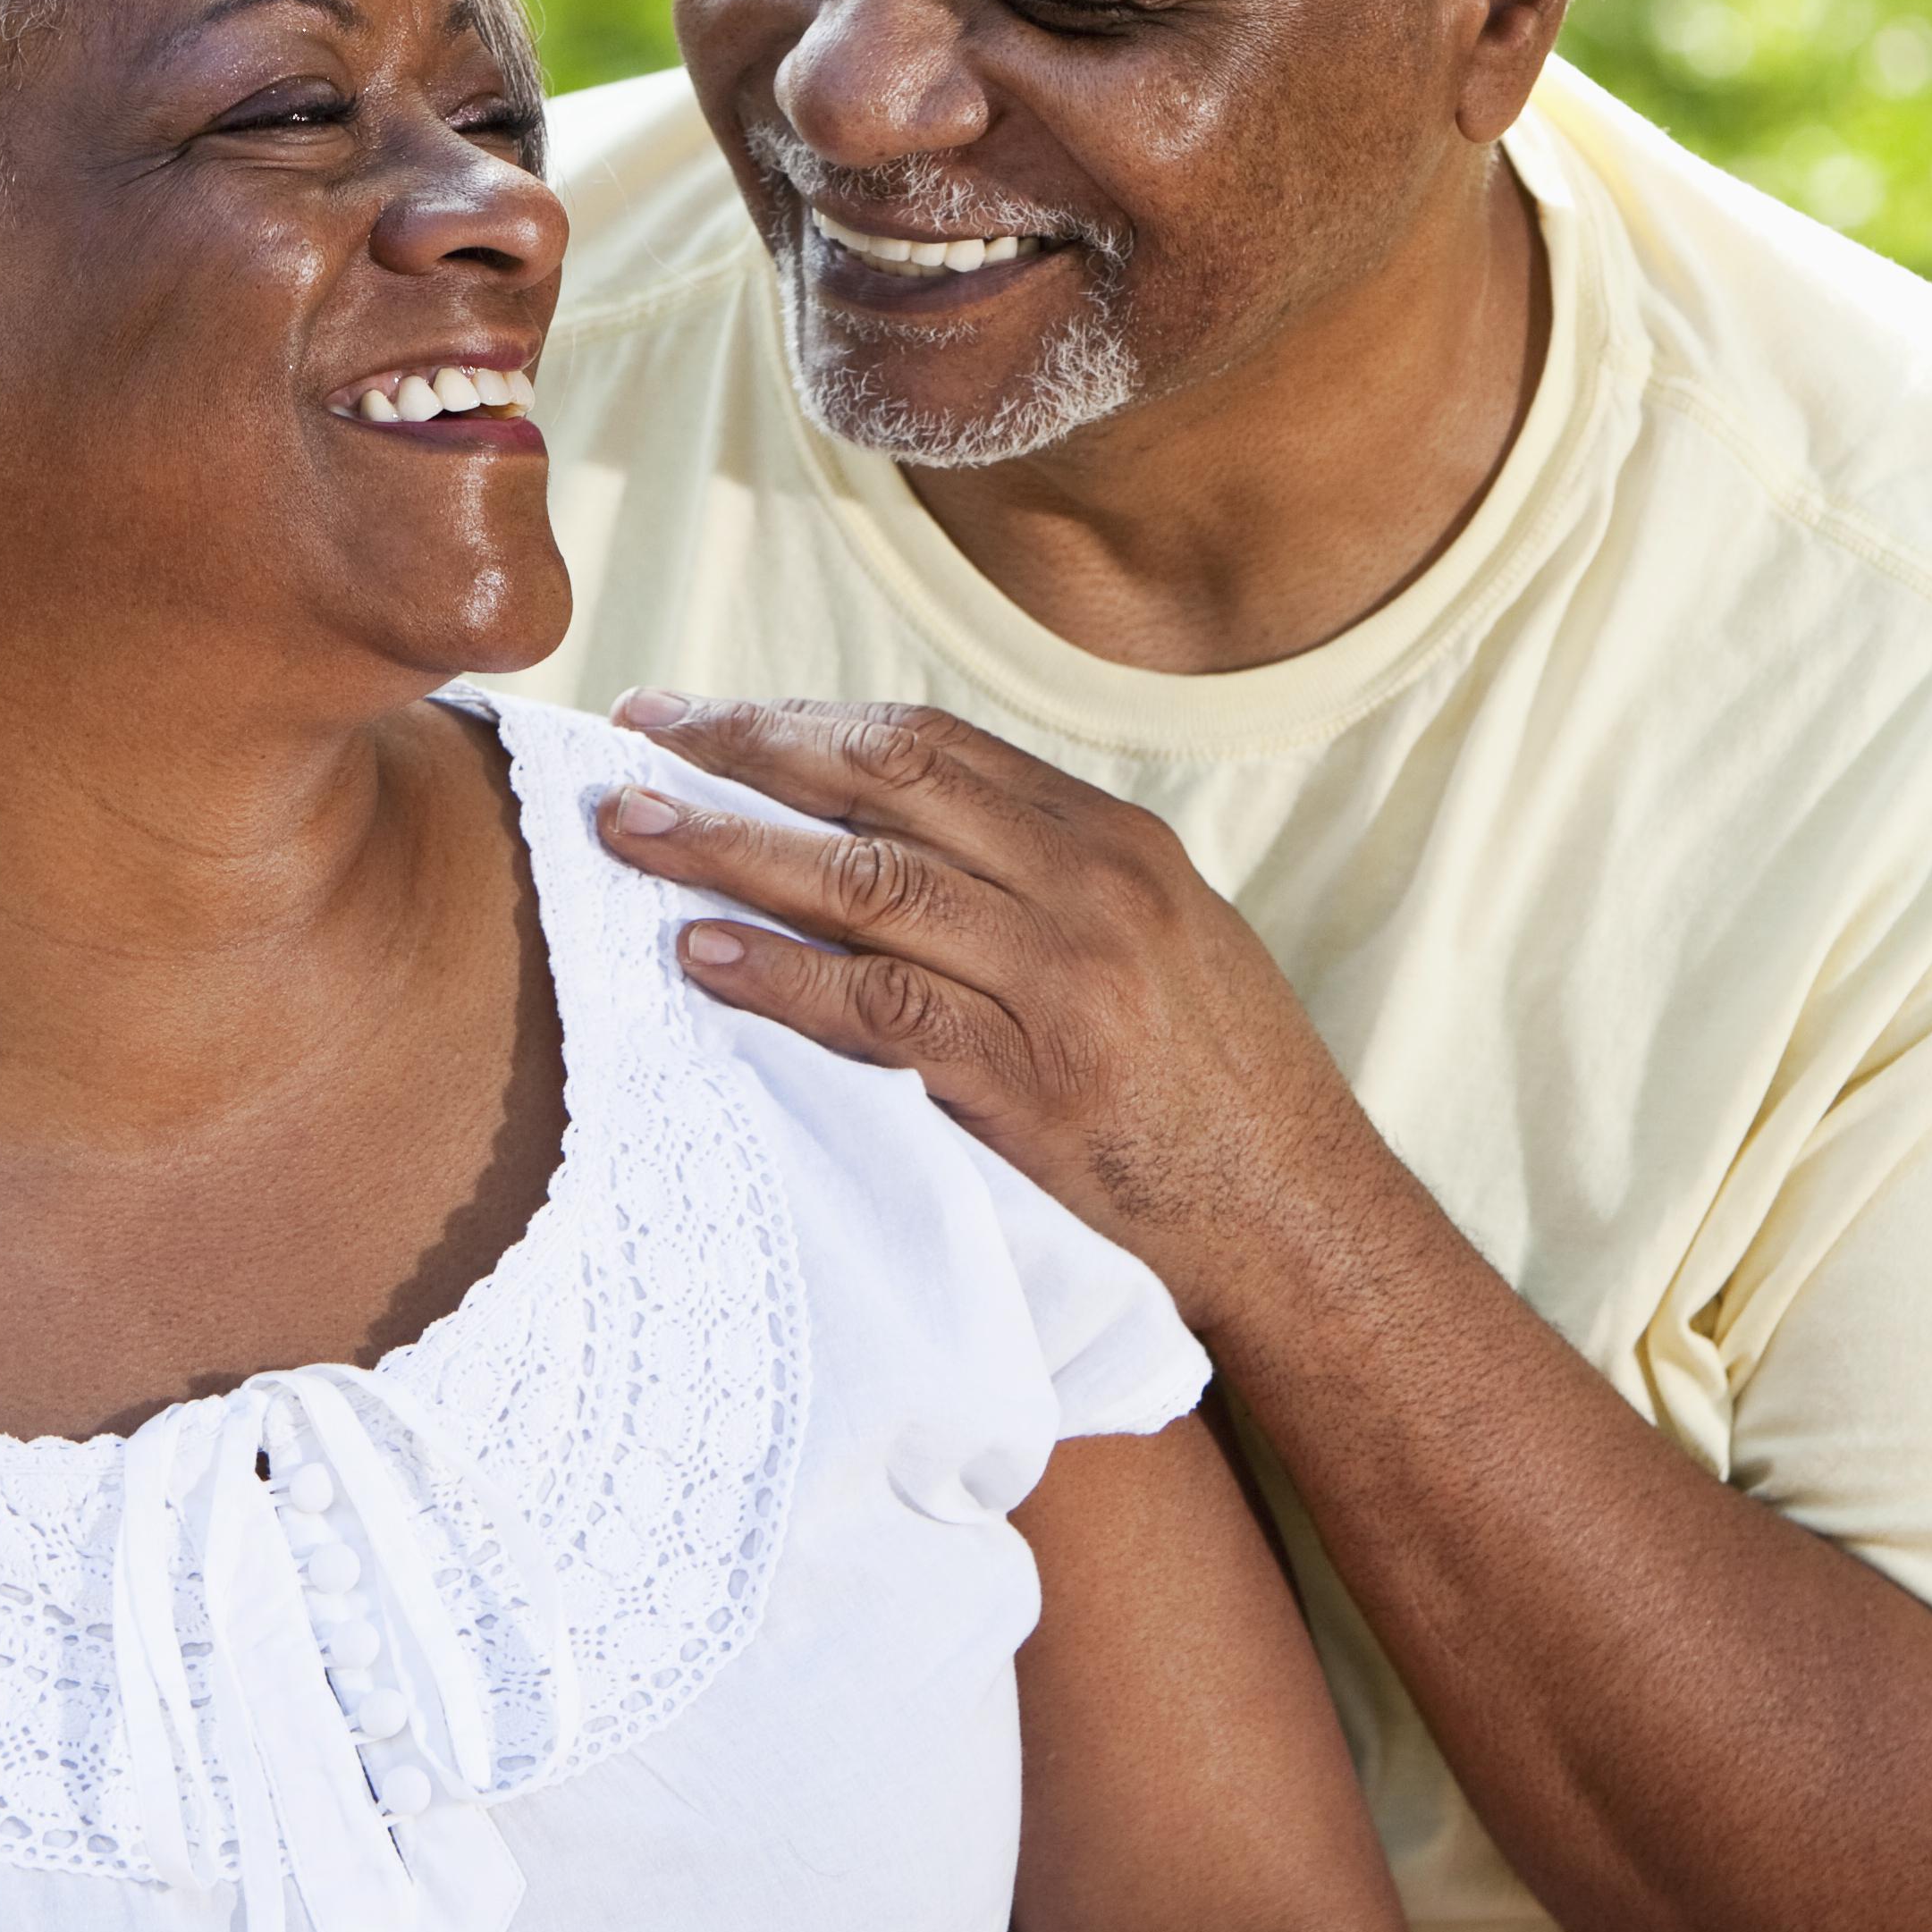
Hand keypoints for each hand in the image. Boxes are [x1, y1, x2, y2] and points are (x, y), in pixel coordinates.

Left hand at [599, 693, 1389, 1327]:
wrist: (1301, 1218)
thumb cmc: (1221, 1088)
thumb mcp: (1160, 939)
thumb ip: (1048, 879)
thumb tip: (903, 834)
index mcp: (1113, 841)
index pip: (931, 743)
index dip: (802, 718)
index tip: (701, 713)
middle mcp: (1088, 887)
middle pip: (884, 782)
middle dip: (744, 751)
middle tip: (634, 738)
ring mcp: (1062, 981)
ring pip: (866, 882)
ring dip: (730, 850)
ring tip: (631, 833)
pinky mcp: (1030, 1084)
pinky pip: (880, 1009)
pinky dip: (783, 976)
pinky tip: (704, 956)